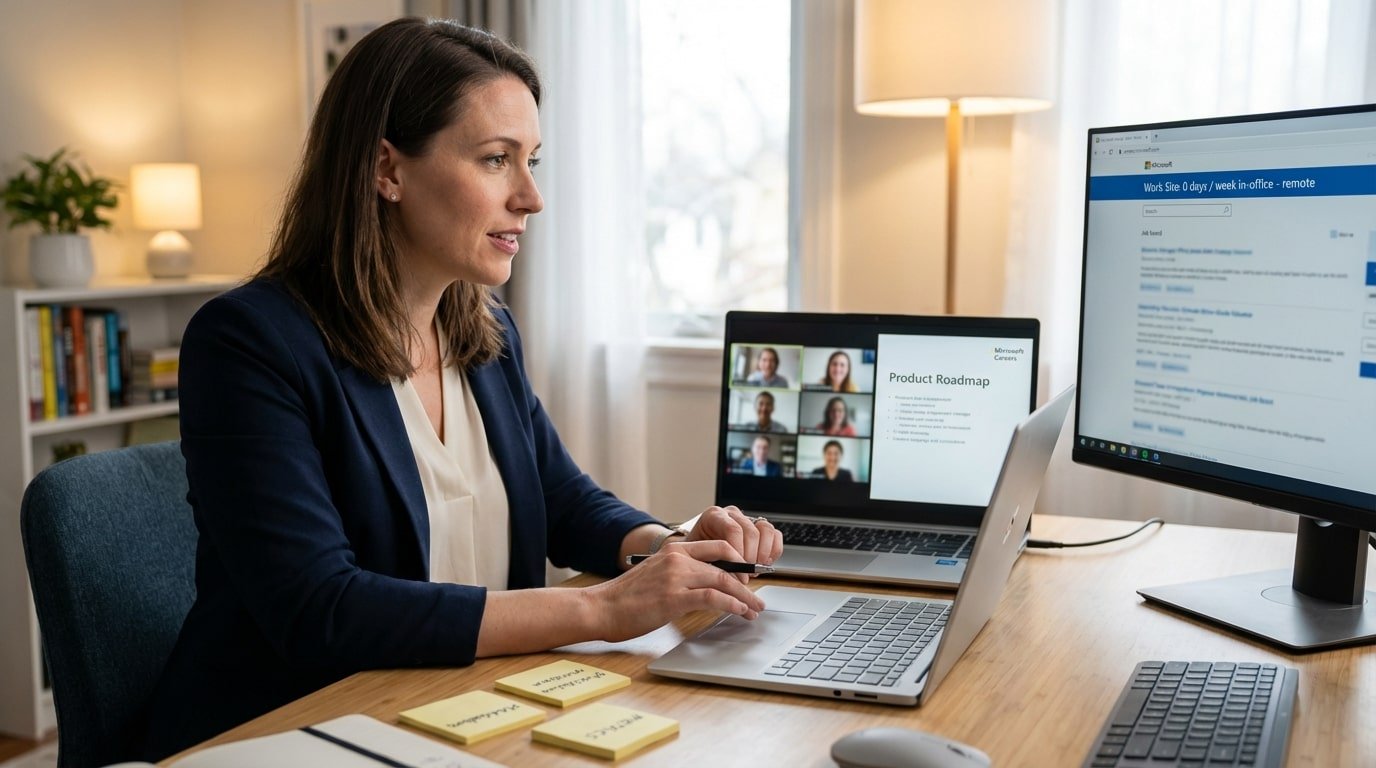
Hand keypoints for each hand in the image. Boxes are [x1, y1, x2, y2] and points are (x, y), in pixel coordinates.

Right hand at [588, 540, 765, 641]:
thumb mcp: (655, 575)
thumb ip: (678, 574)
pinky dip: (731, 604)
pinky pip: (713, 597)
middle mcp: (677, 559)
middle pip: (725, 565)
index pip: (717, 547)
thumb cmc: (624, 598)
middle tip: (757, 598)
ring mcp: (676, 577)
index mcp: (673, 550)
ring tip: (754, 609)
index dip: (738, 562)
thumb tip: (704, 587)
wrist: (600, 608)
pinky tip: (739, 612)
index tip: (749, 577)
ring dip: (744, 597)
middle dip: (747, 583)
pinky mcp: (674, 597)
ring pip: (723, 581)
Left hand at [683, 505, 783, 582]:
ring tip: (754, 569)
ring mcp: (748, 519)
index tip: (738, 569)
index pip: (733, 529)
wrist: (699, 553)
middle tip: (746, 574)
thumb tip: (731, 573)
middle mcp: (732, 514)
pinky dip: (773, 551)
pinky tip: (764, 562)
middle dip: (751, 557)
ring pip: (766, 530)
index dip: (739, 551)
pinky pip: (775, 535)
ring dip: (763, 554)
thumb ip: (713, 561)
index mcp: (714, 516)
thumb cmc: (697, 555)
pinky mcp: (760, 528)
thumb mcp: (698, 556)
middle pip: (751, 532)